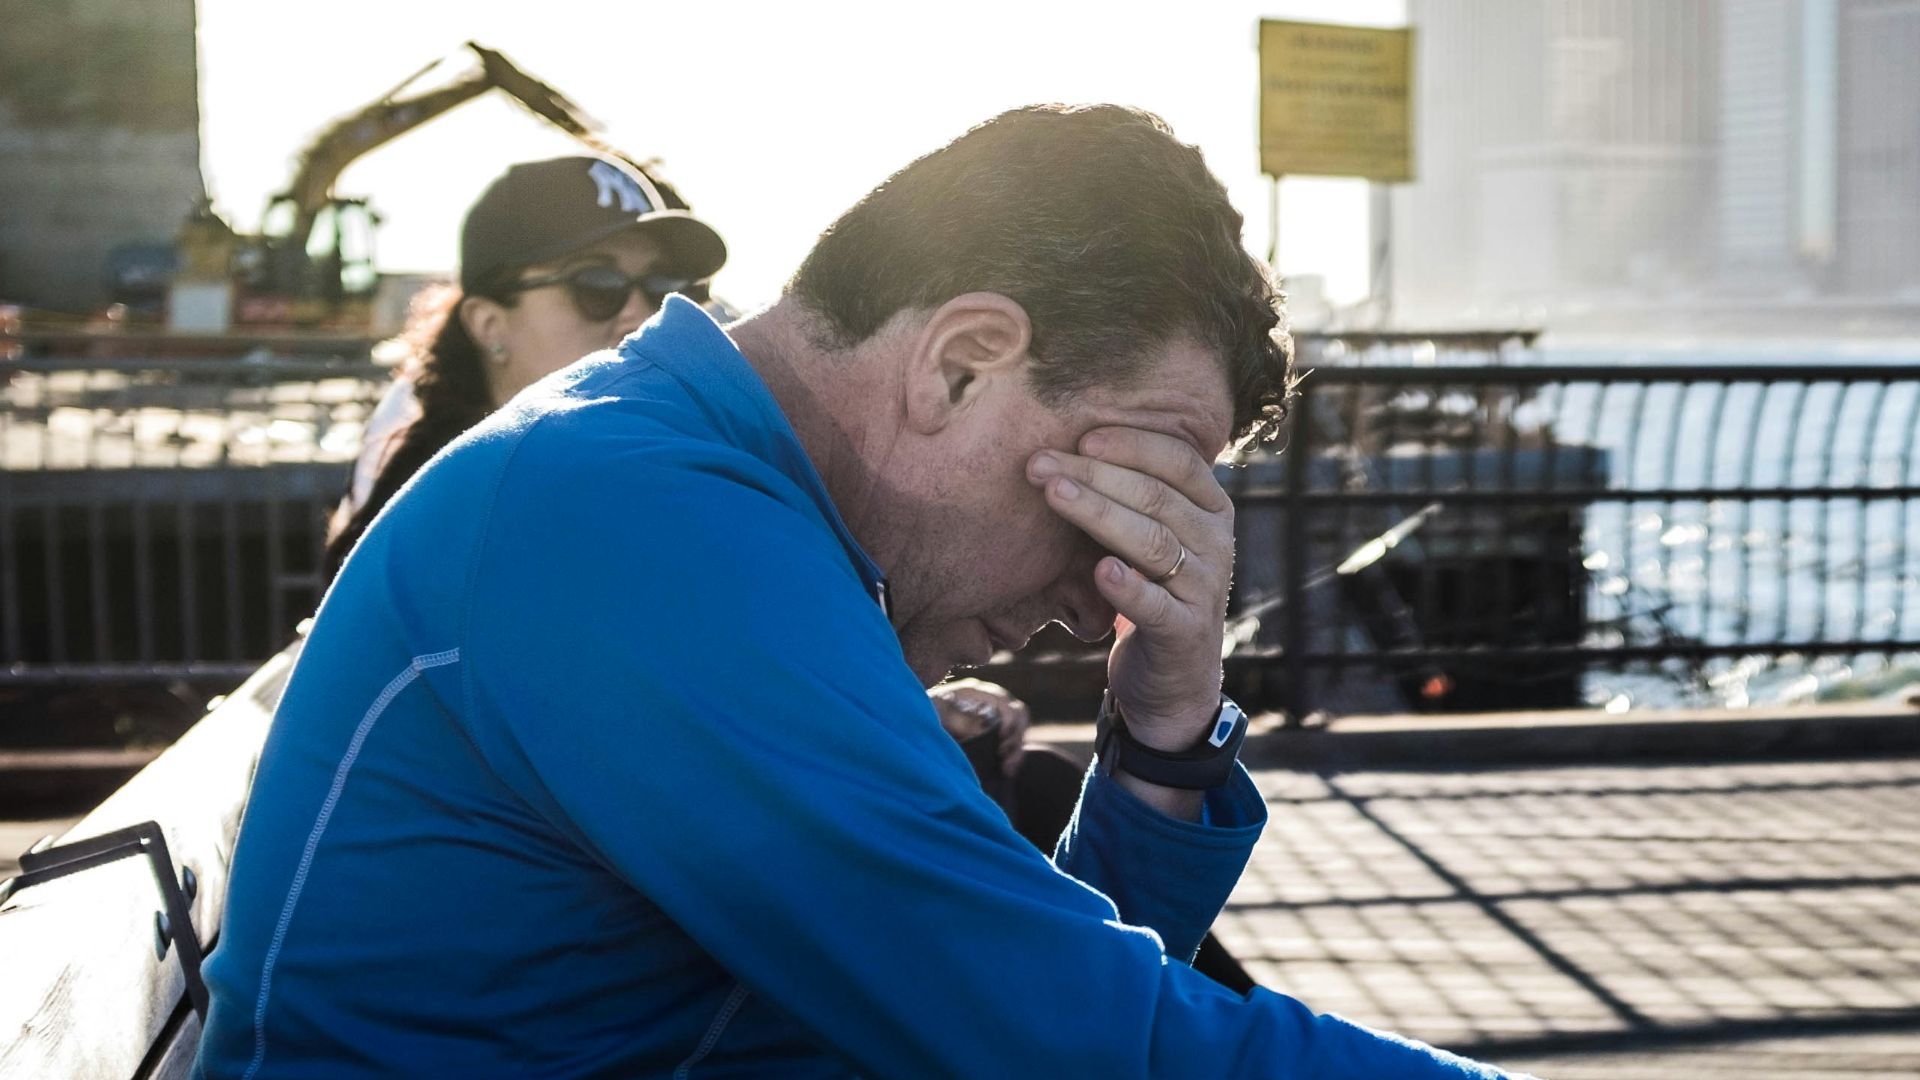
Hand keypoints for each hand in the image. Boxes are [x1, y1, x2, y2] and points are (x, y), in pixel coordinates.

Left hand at [929, 678, 1029, 776]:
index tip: (1002, 741)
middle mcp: (987, 701)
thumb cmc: (922, 719)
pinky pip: (1013, 743)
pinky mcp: (993, 736)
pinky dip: (1013, 757)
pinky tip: (1006, 771)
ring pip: (1018, 731)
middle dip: (1015, 737)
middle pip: (1017, 715)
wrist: (909, 732)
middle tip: (1004, 757)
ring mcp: (992, 718)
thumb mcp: (936, 716)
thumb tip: (984, 726)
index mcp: (974, 692)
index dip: (1008, 721)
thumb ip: (958, 719)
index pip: (1004, 702)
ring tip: (1007, 769)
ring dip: (1016, 750)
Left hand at [1028, 427, 1230, 751]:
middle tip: (1040, 464)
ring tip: (1055, 495)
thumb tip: (1065, 442)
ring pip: (1153, 542)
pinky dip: (1128, 588)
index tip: (1080, 437)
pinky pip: (1156, 606)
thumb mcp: (1147, 537)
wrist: (1172, 679)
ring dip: (1099, 514)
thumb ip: (1129, 494)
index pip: (1178, 460)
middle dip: (1094, 474)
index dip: (1130, 444)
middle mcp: (1216, 543)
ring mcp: (1206, 589)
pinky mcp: (1186, 633)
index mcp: (1212, 508)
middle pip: (1156, 496)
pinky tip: (1100, 571)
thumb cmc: (1148, 590)